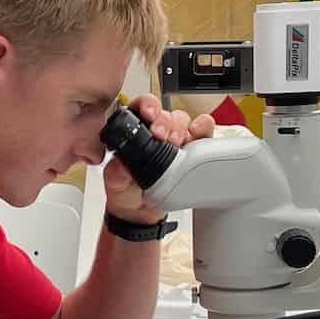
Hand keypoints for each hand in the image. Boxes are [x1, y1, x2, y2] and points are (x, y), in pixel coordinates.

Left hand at [104, 94, 215, 224]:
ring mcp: (175, 141)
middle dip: (166, 121)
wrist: (140, 213)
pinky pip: (203, 133)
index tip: (149, 114)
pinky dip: (203, 130)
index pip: (141, 107)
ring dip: (183, 127)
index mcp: (134, 132)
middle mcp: (156, 132)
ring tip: (178, 142)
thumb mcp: (115, 184)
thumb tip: (120, 165)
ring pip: (184, 120)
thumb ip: (116, 174)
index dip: (147, 105)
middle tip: (163, 136)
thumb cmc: (126, 192)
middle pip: (166, 113)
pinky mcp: (192, 152)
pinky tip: (198, 137)